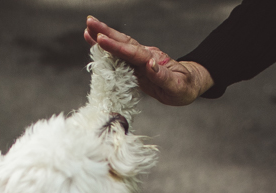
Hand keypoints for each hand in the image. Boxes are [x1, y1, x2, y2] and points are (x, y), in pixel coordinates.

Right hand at [84, 16, 213, 105]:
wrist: (188, 84)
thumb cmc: (183, 87)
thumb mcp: (177, 86)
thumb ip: (162, 76)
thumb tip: (149, 64)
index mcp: (153, 60)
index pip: (132, 53)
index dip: (116, 47)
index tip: (101, 40)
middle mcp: (144, 56)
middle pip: (124, 42)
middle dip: (106, 33)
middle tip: (89, 22)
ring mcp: (139, 59)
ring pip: (120, 45)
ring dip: (103, 36)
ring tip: (87, 29)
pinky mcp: (135, 65)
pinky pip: (119, 55)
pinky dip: (107, 48)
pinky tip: (95, 42)